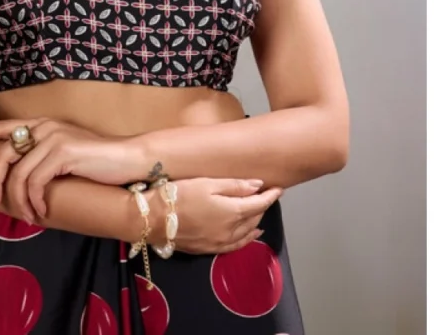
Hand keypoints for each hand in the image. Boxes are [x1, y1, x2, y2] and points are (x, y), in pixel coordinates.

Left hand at [0, 118, 147, 219]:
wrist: (127, 158)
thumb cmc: (97, 161)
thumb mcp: (64, 154)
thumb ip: (42, 156)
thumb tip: (17, 178)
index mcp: (42, 124)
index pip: (3, 127)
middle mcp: (44, 126)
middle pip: (4, 154)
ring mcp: (53, 137)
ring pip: (18, 174)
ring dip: (18, 201)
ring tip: (27, 216)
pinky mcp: (63, 153)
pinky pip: (35, 182)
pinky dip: (34, 201)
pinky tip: (41, 211)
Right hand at [149, 177, 282, 254]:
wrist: (154, 219)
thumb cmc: (180, 194)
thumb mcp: (207, 184)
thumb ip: (234, 186)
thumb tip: (258, 186)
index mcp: (232, 212)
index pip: (259, 204)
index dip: (270, 196)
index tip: (279, 188)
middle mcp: (231, 231)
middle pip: (254, 218)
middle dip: (263, 206)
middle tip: (267, 194)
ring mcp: (220, 243)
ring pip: (247, 233)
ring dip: (256, 221)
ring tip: (262, 212)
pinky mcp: (210, 249)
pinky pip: (236, 246)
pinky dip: (247, 239)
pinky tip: (252, 234)